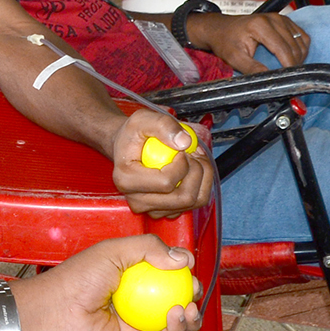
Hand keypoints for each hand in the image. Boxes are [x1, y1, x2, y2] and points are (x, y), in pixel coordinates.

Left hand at [23, 232, 207, 330]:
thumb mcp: (113, 250)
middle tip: (194, 288)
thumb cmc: (77, 278)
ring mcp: (134, 324)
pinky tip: (177, 316)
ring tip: (188, 305)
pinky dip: (174, 330)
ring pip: (172, 324)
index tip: (189, 264)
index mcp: (129, 276)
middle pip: (173, 299)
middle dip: (191, 295)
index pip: (163, 273)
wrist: (55, 312)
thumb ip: (149, 248)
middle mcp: (134, 300)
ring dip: (189, 316)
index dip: (180, 270)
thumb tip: (183, 258)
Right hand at [110, 104, 212, 218]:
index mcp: (126, 180)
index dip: (182, 164)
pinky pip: (195, 203)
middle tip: (193, 153)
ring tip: (193, 159)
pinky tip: (191, 169)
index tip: (180, 150)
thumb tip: (185, 142)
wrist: (127, 148)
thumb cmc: (132, 136)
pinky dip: (201, 184)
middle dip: (197, 171)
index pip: (166, 183)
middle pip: (184, 198)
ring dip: (202, 177)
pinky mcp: (166, 211)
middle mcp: (138, 201)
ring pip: (193, 202)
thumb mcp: (142, 119)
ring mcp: (152, 209)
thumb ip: (163, 125)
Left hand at [188, 8, 311, 72]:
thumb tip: (270, 79)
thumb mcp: (234, 58)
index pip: (284, 49)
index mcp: (260, 26)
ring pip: (302, 42)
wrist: (220, 28)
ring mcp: (280, 18)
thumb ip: (252, 69)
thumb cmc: (225, 41)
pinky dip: (301, 49)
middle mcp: (273, 19)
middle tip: (285, 76)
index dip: (289, 66)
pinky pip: (302, 36)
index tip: (288, 79)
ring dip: (299, 57)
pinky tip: (291, 57)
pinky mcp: (285, 20)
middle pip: (295, 47)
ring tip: (287, 68)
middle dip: (294, 64)